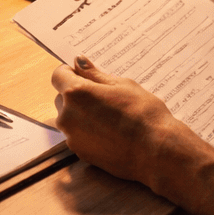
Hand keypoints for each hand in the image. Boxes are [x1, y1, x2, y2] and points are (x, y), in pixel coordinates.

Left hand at [51, 56, 191, 183]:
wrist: (155, 151)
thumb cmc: (143, 114)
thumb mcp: (122, 85)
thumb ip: (95, 74)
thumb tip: (79, 62)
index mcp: (76, 93)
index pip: (58, 76)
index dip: (70, 72)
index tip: (85, 75)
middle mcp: (67, 116)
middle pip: (62, 98)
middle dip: (77, 94)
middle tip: (103, 97)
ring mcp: (72, 137)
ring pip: (69, 118)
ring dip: (81, 114)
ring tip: (109, 117)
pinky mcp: (79, 153)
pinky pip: (77, 135)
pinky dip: (88, 131)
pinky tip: (110, 133)